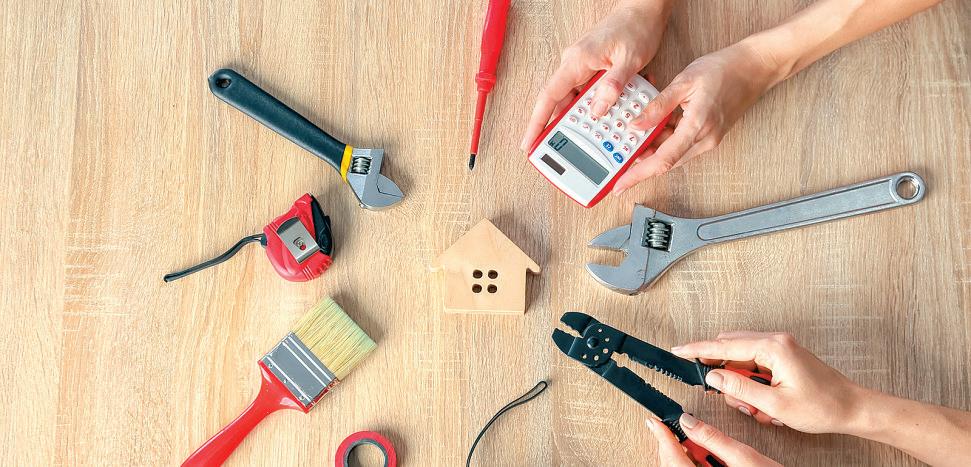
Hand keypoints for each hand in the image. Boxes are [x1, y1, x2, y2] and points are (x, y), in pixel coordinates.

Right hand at [520, 0, 672, 150]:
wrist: (643, 9)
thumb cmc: (636, 27)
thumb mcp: (630, 59)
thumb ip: (613, 85)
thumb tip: (597, 110)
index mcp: (577, 61)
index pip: (549, 97)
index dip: (537, 123)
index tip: (529, 143)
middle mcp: (574, 65)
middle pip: (559, 103)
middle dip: (558, 129)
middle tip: (559, 152)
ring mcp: (582, 68)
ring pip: (574, 101)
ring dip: (581, 119)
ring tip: (589, 138)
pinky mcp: (592, 70)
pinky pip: (586, 94)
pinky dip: (594, 107)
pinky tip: (605, 116)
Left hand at [612, 40, 783, 193]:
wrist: (755, 67)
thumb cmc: (724, 69)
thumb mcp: (684, 82)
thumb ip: (658, 106)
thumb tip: (636, 125)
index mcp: (697, 127)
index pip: (662, 160)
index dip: (638, 175)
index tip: (620, 185)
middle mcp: (705, 140)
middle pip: (665, 162)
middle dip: (640, 164)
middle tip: (618, 163)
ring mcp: (709, 140)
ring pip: (673, 154)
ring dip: (653, 149)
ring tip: (633, 138)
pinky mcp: (710, 136)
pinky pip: (682, 145)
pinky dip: (665, 140)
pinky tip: (655, 127)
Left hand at [647, 413, 779, 465]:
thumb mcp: (743, 456)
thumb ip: (713, 438)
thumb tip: (689, 422)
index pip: (672, 458)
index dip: (662, 437)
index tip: (655, 422)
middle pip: (672, 463)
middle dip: (671, 444)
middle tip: (671, 427)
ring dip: (682, 453)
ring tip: (690, 440)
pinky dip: (691, 462)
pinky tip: (700, 455)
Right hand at [671, 331, 865, 433]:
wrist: (852, 407)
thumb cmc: (822, 406)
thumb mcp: (775, 404)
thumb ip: (739, 388)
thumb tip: (713, 377)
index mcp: (773, 348)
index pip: (724, 347)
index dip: (698, 350)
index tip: (678, 351)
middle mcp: (776, 341)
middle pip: (731, 350)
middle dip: (723, 375)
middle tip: (727, 395)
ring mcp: (780, 347)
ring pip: (741, 359)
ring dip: (740, 383)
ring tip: (757, 406)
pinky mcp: (782, 356)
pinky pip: (754, 365)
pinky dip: (751, 383)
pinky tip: (763, 402)